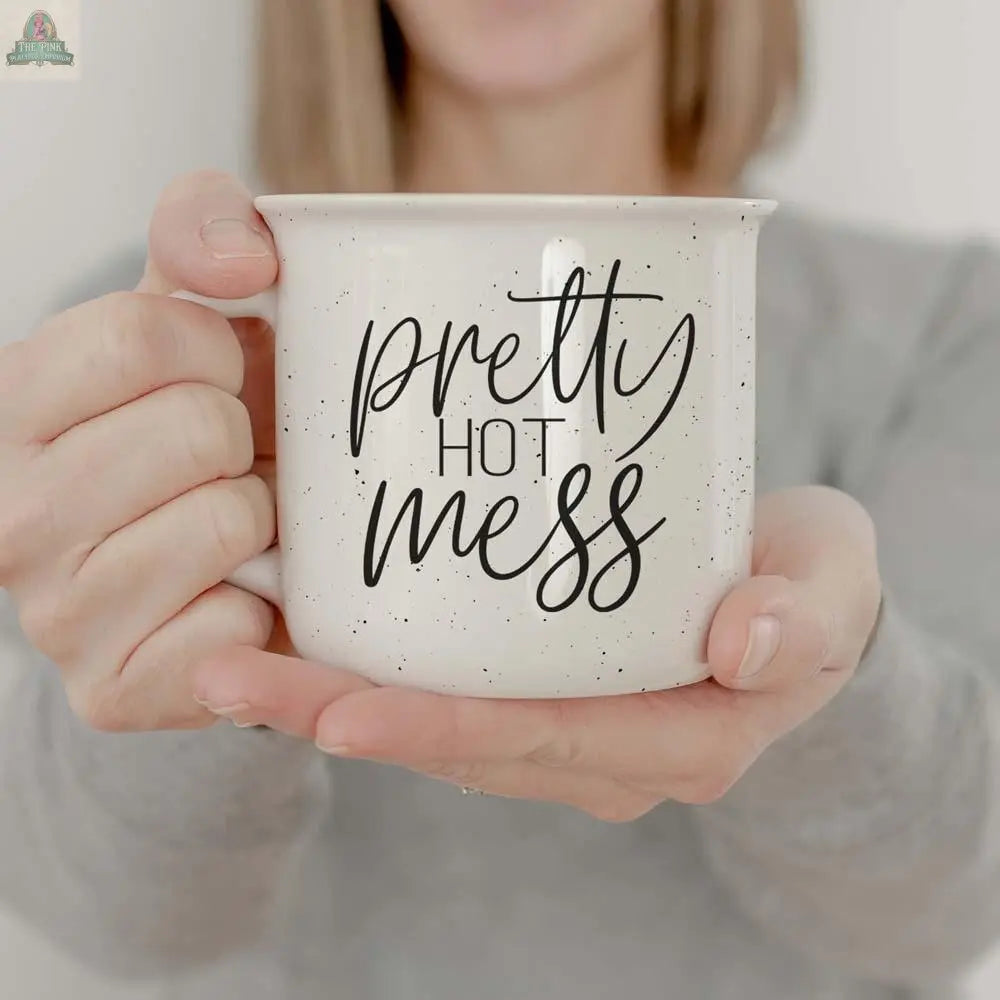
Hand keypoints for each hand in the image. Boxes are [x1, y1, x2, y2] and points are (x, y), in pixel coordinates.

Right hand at [0, 170, 293, 731]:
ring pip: (226, 521)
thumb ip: (206, 230)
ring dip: (259, 518)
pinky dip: (259, 606)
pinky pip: (232, 626)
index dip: (216, 349)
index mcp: (11, 404)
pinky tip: (231, 595)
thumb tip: (247, 259)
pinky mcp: (113, 691)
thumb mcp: (190, 307)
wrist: (211, 559)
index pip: (141, 333)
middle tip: (225, 462)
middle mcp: (8, 514)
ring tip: (231, 525)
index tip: (215, 377)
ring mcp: (53, 614)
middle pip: (196, 429)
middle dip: (243, 437)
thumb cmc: (199, 422)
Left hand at [193, 485, 881, 820]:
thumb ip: (806, 615)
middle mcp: (606, 753)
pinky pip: (447, 695)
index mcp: (677, 738)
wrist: (794, 598)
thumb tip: (743, 645)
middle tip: (233, 679)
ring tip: (233, 663)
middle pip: (462, 743)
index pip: (542, 742)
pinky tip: (299, 635)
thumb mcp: (832, 585)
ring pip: (438, 726)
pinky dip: (372, 675)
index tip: (339, 709)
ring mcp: (567, 730)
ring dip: (334, 699)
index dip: (440, 731)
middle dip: (344, 716)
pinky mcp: (540, 693)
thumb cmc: (810, 585)